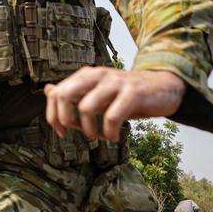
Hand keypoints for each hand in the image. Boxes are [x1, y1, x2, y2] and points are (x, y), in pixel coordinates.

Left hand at [44, 67, 186, 142]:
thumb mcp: (98, 92)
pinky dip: (110, 132)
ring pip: (86, 108)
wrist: (164, 87)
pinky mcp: (133, 93)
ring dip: (91, 130)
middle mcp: (97, 75)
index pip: (56, 94)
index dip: (53, 116)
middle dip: (66, 120)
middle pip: (65, 96)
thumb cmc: (127, 94)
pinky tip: (115, 136)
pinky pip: (112, 116)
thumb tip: (48, 90)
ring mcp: (115, 83)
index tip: (62, 132)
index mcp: (86, 75)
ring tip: (102, 136)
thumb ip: (74, 92)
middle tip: (80, 132)